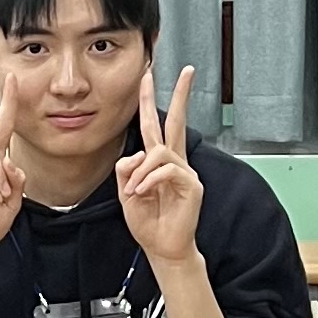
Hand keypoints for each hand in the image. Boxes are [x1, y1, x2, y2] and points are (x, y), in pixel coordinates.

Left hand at [115, 58, 204, 268]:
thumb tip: (133, 155)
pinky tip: (142, 194)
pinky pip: (166, 170)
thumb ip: (126, 170)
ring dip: (140, 171)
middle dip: (181, 94)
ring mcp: (185, 172)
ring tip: (134, 192)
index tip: (147, 76)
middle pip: (176, 121)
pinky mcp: (191, 185)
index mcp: (159, 161)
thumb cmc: (148, 222)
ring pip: (159, 151)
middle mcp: (175, 161)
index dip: (150, 100)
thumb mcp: (126, 192)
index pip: (155, 125)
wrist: (162, 247)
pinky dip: (149, 181)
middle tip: (187, 70)